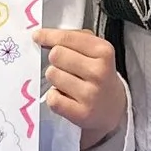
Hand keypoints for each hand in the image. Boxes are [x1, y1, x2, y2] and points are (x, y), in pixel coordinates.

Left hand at [38, 27, 127, 146]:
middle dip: (56, 60)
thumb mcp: (96, 51)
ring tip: (67, 83)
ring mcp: (91, 94)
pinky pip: (52, 98)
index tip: (37, 36)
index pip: (67, 38)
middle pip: (56, 55)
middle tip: (65, 67)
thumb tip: (43, 36)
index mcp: (104, 51)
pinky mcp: (82, 113)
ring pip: (52, 75)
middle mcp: (99, 72)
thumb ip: (75, 39)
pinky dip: (54, 97)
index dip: (48, 36)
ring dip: (55, 78)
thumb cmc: (99, 74)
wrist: (113, 108)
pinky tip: (65, 97)